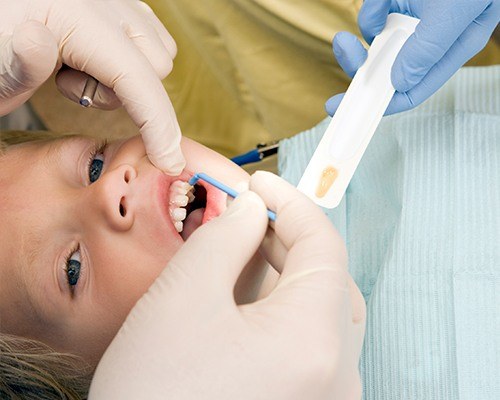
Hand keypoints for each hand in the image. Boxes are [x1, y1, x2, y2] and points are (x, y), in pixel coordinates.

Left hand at [0, 0, 183, 173]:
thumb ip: (17, 64)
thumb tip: (38, 41)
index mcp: (74, 12)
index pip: (136, 78)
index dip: (158, 127)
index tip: (169, 164)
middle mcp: (104, 0)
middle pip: (156, 67)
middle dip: (125, 94)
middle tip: (68, 86)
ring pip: (159, 52)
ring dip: (129, 77)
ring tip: (74, 69)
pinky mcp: (117, 3)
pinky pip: (151, 37)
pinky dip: (134, 61)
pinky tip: (91, 59)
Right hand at [89, 171, 365, 399]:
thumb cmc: (153, 394)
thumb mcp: (183, 297)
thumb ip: (225, 238)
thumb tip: (250, 208)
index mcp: (314, 341)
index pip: (324, 247)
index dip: (291, 204)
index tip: (259, 184)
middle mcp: (335, 375)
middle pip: (328, 280)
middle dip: (289, 239)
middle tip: (248, 216)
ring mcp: (325, 396)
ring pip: (319, 311)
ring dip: (284, 273)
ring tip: (240, 253)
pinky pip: (307, 342)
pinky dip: (281, 309)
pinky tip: (244, 297)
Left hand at [326, 0, 499, 115]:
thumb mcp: (458, 12)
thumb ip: (430, 48)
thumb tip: (400, 82)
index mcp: (449, 49)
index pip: (412, 89)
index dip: (379, 103)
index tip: (342, 106)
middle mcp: (429, 37)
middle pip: (386, 66)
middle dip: (361, 60)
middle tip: (345, 46)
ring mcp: (414, 16)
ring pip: (377, 35)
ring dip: (371, 20)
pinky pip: (377, 9)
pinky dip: (376, 1)